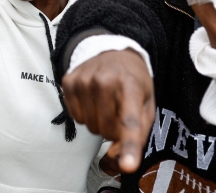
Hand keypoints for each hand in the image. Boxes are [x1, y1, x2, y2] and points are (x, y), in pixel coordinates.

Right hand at [63, 49, 154, 172]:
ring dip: (99, 122)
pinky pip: (75, 116)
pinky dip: (84, 113)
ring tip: (105, 104)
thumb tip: (122, 160)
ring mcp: (83, 81)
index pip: (130, 122)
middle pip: (106, 130)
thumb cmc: (132, 79)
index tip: (128, 165)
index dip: (129, 146)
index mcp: (130, 86)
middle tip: (118, 111)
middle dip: (114, 129)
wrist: (111, 50)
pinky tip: (92, 99)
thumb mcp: (146, 102)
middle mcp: (104, 81)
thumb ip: (139, 132)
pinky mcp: (68, 82)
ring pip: (89, 126)